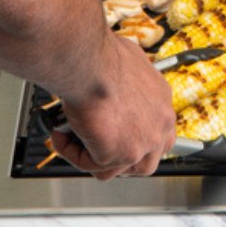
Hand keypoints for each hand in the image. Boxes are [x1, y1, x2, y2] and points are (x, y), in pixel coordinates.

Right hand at [52, 35, 176, 180]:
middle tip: (94, 147)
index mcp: (162, 101)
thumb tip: (109, 85)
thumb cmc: (104, 58)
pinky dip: (73, 154)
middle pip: (145, 160)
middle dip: (118, 159)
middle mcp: (160, 123)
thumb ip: (125, 84)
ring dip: (91, 156)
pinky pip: (92, 165)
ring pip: (118, 168)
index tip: (117, 138)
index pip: (160, 134)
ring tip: (73, 137)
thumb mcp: (126, 65)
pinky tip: (63, 136)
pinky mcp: (123, 154)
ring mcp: (145, 141)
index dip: (137, 140)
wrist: (92, 65)